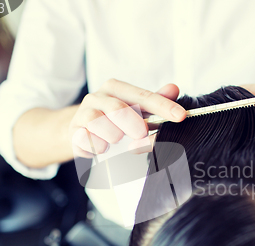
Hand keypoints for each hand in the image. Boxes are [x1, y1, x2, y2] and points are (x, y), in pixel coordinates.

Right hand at [69, 79, 185, 157]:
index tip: (181, 116)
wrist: (78, 130)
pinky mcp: (73, 132)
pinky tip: (102, 148)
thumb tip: (174, 89)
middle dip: (133, 123)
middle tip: (141, 134)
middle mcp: (97, 97)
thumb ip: (154, 101)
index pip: (143, 95)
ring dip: (112, 135)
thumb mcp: (135, 108)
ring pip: (98, 122)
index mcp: (115, 88)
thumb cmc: (113, 119)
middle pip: (117, 108)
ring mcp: (83, 114)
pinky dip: (95, 145)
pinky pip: (83, 138)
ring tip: (116, 140)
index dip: (163, 106)